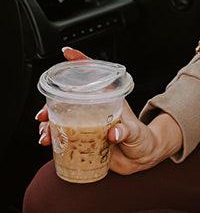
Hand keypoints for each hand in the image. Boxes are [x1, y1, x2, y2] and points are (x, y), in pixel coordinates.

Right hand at [35, 47, 182, 175]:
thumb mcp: (136, 133)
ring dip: (48, 124)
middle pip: (69, 97)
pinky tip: (47, 142)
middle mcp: (95, 107)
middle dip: (51, 103)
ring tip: (45, 135)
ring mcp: (87, 122)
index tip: (67, 53)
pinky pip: (63, 134)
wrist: (141, 159)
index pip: (94, 74)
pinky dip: (52, 137)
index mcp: (109, 98)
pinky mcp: (83, 138)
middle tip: (43, 115)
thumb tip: (114, 133)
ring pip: (61, 116)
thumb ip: (126, 131)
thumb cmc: (142, 139)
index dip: (80, 62)